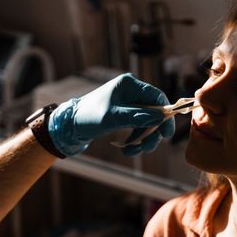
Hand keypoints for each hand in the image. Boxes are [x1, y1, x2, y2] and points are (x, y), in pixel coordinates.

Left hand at [48, 73, 174, 155]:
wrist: (70, 125)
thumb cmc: (88, 116)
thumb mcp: (112, 117)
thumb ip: (137, 116)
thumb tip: (160, 117)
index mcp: (129, 85)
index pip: (156, 96)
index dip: (165, 114)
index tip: (166, 132)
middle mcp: (132, 92)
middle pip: (155, 112)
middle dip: (152, 132)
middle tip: (147, 147)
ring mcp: (130, 104)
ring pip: (149, 123)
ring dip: (144, 140)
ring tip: (132, 151)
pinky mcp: (127, 115)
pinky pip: (140, 128)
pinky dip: (137, 140)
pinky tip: (127, 149)